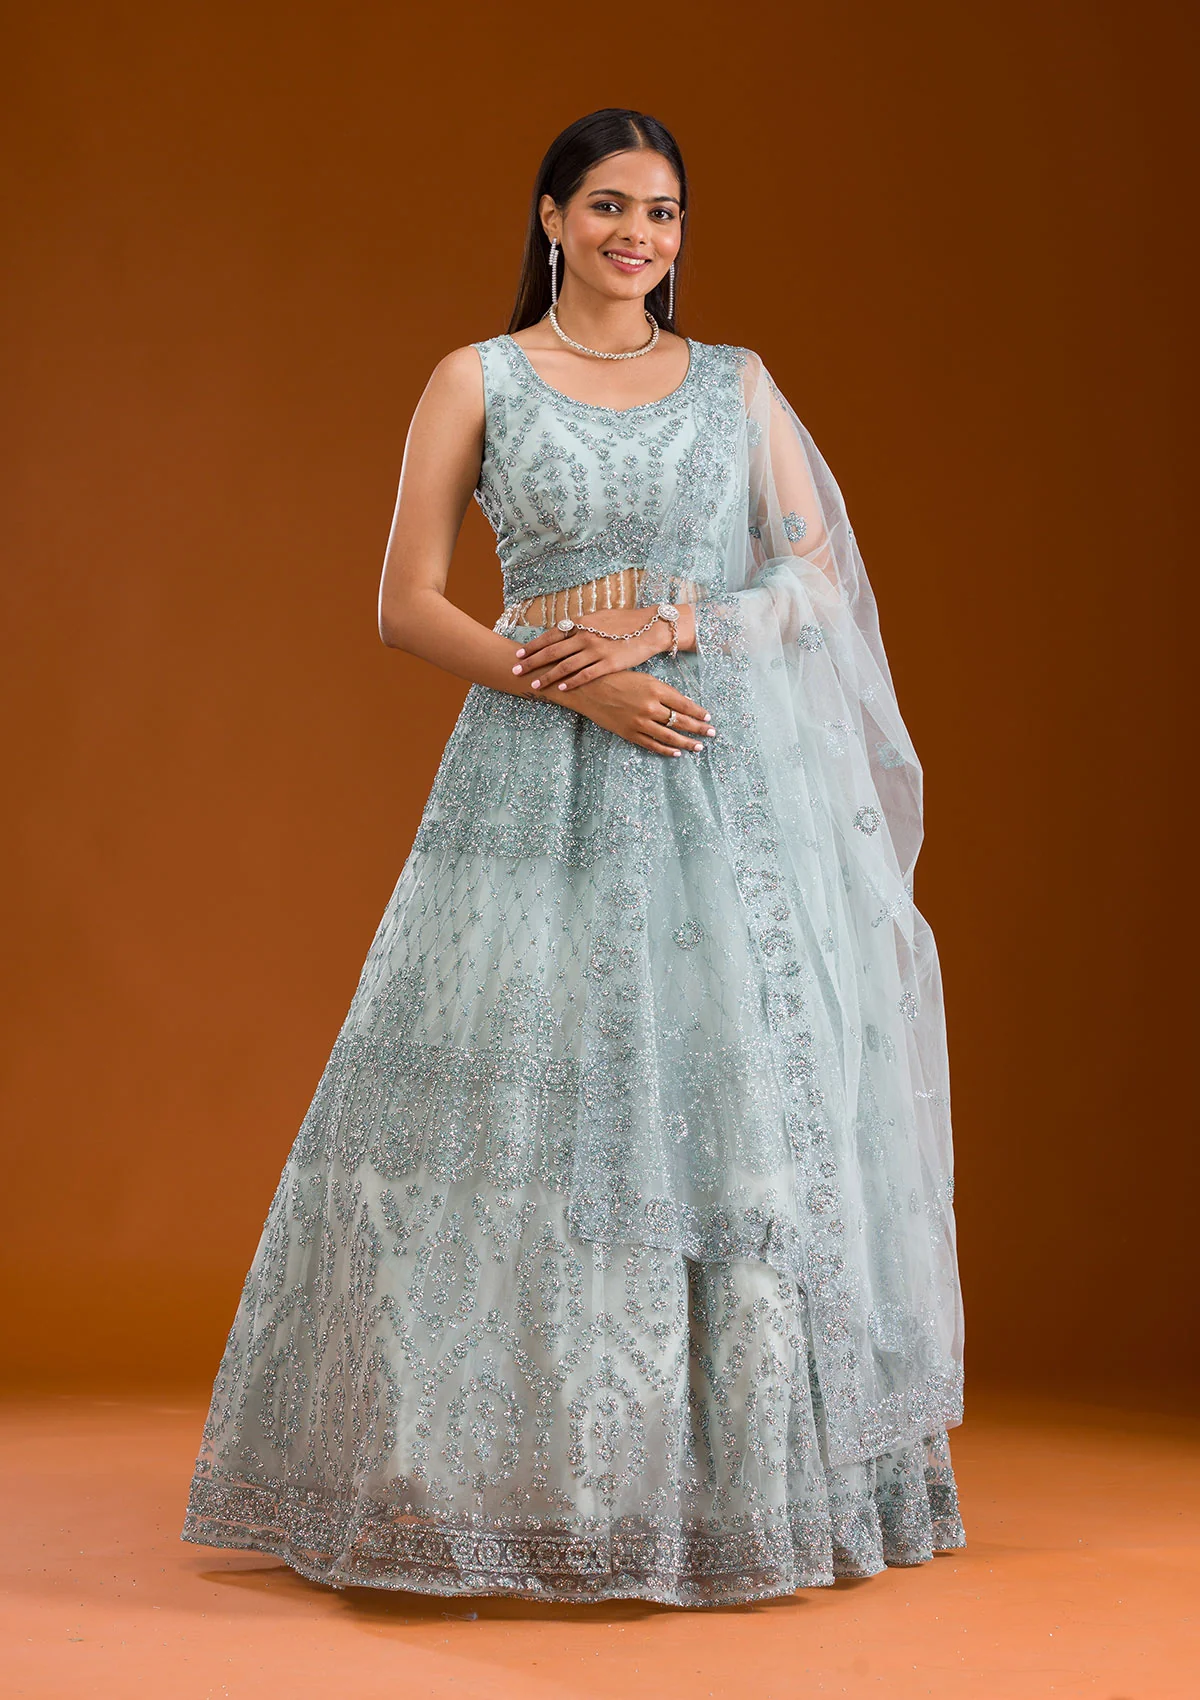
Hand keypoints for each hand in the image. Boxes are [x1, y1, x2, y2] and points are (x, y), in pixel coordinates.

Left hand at [510, 605, 693, 692]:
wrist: (649, 627)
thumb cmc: (623, 622)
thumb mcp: (598, 618)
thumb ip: (579, 626)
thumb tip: (562, 631)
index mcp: (581, 623)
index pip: (551, 636)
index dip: (533, 646)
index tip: (518, 654)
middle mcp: (585, 636)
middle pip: (552, 651)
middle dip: (532, 662)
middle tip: (516, 671)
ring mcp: (597, 650)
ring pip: (566, 665)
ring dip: (548, 676)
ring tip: (535, 684)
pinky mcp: (609, 664)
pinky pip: (586, 675)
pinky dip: (572, 682)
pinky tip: (561, 688)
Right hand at [559, 672, 715, 756]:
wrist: (588, 688)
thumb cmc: (616, 678)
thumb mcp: (643, 678)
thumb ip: (663, 691)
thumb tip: (684, 703)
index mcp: (656, 689)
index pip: (685, 704)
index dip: (699, 713)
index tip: (708, 718)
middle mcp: (650, 706)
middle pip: (681, 721)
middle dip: (699, 729)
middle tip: (712, 733)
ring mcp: (640, 721)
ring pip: (669, 736)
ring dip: (687, 742)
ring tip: (699, 747)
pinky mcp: (629, 732)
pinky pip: (652, 744)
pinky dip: (666, 750)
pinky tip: (677, 753)